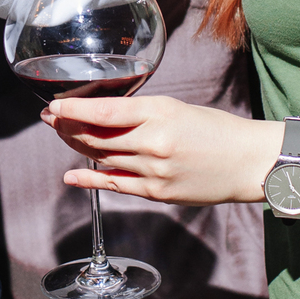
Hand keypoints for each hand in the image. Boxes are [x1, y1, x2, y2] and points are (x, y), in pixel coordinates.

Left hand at [43, 94, 282, 202]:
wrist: (247, 161)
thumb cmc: (215, 130)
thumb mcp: (176, 108)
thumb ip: (140, 113)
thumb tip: (104, 116)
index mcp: (158, 112)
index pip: (102, 111)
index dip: (72, 110)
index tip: (54, 106)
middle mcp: (152, 142)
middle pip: (95, 136)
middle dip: (67, 126)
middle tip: (52, 119)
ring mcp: (153, 171)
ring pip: (102, 158)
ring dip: (77, 147)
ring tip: (64, 136)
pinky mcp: (157, 193)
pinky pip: (115, 185)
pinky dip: (90, 179)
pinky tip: (71, 174)